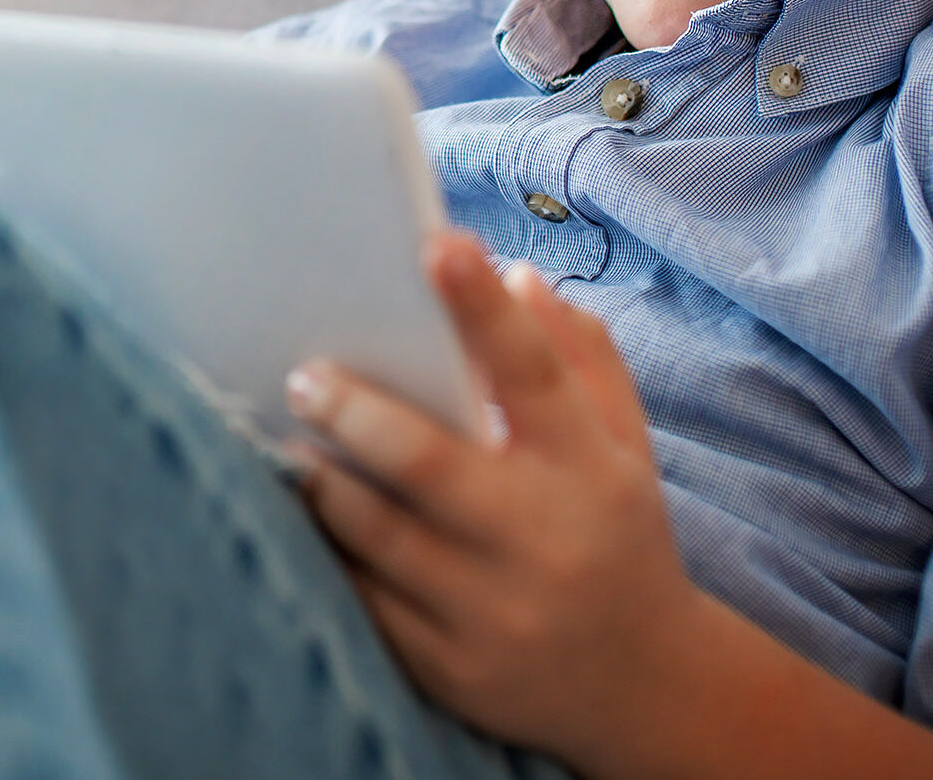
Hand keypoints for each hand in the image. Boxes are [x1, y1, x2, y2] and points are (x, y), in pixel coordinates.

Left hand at [284, 228, 699, 773]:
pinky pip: (366, 605)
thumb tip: (515, 274)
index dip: (483, 308)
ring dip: (323, 482)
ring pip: (380, 536)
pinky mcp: (451, 670)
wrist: (644, 688)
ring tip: (288, 439)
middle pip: (427, 462)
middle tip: (305, 374)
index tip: (438, 244)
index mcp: (591, 471)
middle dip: (354, 411)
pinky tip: (298, 515)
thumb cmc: (616, 536)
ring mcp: (494, 613)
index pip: (535, 373)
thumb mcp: (623, 447)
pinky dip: (327, 554)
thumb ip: (580, 358)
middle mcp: (542, 540)